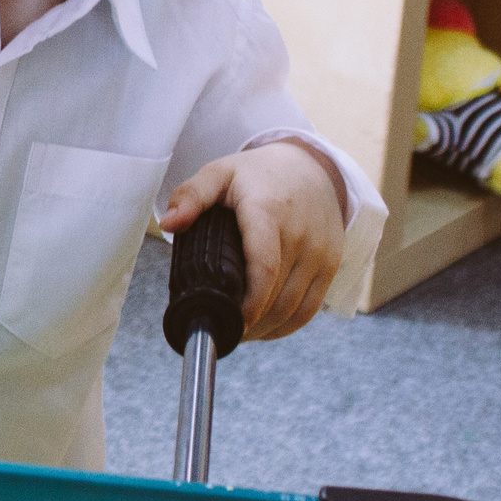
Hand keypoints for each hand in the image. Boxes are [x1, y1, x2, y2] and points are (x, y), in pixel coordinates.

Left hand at [159, 141, 343, 340]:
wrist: (310, 166)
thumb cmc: (256, 175)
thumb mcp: (219, 173)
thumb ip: (192, 195)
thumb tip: (169, 224)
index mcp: (269, 212)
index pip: (264, 267)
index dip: (248, 303)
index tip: (226, 321)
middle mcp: (301, 234)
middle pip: (278, 296)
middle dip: (249, 323)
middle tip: (221, 331)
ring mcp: (321, 251)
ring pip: (296, 308)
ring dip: (267, 330)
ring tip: (240, 333)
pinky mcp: (331, 263)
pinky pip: (312, 307)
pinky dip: (288, 325)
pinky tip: (266, 329)